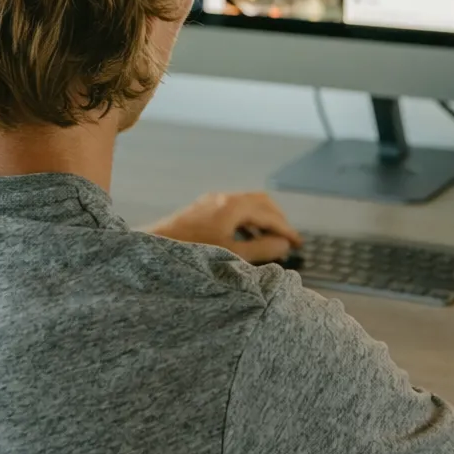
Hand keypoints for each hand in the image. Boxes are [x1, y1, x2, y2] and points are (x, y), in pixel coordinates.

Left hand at [146, 192, 302, 263]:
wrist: (154, 246)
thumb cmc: (192, 252)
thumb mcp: (232, 255)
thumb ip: (262, 249)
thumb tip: (284, 244)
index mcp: (234, 206)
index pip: (270, 215)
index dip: (287, 230)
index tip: (298, 244)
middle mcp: (224, 198)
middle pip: (262, 202)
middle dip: (277, 219)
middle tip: (287, 239)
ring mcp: (212, 200)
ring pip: (247, 203)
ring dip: (262, 219)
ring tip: (269, 242)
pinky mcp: (203, 208)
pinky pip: (233, 208)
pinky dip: (247, 221)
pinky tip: (245, 239)